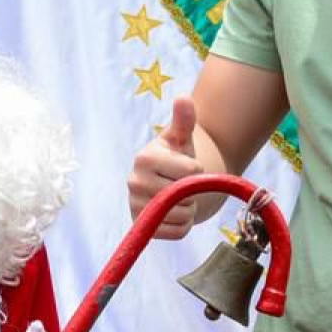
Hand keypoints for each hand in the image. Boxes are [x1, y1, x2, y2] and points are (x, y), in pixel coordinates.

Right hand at [127, 96, 203, 239]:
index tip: (188, 167)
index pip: (190, 172)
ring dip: (189, 209)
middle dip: (192, 191)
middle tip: (181, 184)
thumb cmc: (176, 156)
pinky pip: (176, 232)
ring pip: (181, 215)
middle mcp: (134, 181)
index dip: (197, 171)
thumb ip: (184, 119)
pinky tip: (174, 214)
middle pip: (185, 195)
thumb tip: (184, 98)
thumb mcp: (181, 137)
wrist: (164, 183)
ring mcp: (134, 205)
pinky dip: (183, 226)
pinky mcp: (140, 226)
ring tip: (178, 198)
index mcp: (144, 157)